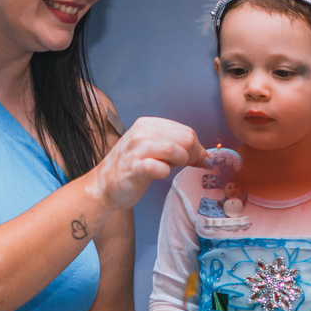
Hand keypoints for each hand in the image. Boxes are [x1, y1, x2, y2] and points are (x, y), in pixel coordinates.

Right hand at [90, 118, 204, 210]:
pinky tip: (160, 174)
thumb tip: (206, 157)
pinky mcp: (134, 168)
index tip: (198, 160)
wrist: (103, 186)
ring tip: (172, 168)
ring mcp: (136, 150)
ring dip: (181, 161)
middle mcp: (141, 133)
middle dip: (193, 155)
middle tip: (187, 166)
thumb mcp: (153, 150)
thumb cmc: (131, 168)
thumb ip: (177, 148)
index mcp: (148, 124)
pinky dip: (165, 172)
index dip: (197, 147)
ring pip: (174, 149)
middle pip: (185, 138)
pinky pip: (160, 168)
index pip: (185, 130)